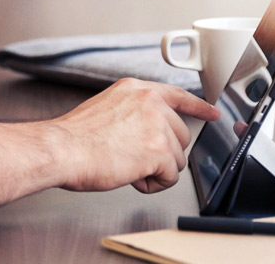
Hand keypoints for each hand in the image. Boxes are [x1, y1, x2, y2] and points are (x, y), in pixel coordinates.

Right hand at [49, 78, 219, 193]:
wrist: (62, 149)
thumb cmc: (74, 137)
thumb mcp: (106, 108)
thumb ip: (131, 113)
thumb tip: (143, 133)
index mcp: (136, 90)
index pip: (178, 95)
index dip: (199, 107)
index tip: (212, 113)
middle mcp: (150, 101)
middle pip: (180, 135)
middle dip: (162, 152)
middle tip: (133, 158)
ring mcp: (157, 124)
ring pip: (177, 158)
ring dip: (155, 169)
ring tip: (126, 167)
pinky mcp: (158, 150)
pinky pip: (170, 176)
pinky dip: (153, 184)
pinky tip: (132, 177)